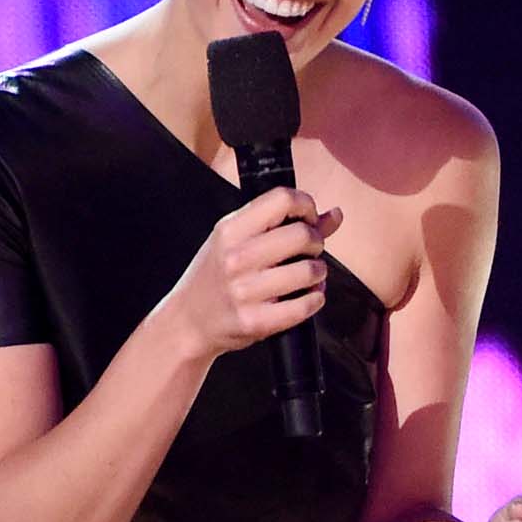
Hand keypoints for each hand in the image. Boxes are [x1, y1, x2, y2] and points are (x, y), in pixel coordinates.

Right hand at [170, 186, 339, 358]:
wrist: (187, 322)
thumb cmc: (215, 277)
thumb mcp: (237, 241)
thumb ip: (283, 224)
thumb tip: (334, 215)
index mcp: (230, 230)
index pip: (282, 199)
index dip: (305, 205)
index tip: (307, 218)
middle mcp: (236, 258)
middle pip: (302, 234)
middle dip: (316, 241)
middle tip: (310, 251)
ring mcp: (244, 291)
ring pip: (309, 271)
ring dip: (319, 272)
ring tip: (309, 275)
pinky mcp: (255, 321)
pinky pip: (304, 306)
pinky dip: (315, 299)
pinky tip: (308, 296)